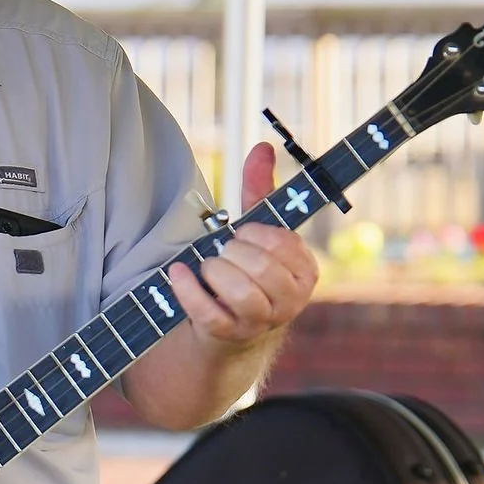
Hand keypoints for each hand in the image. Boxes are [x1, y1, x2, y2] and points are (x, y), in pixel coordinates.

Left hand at [160, 139, 317, 346]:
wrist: (233, 326)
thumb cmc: (248, 271)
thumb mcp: (258, 232)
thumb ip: (261, 191)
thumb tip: (262, 147)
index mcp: (305, 272)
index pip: (283, 245)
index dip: (256, 234)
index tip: (243, 233)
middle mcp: (290, 302)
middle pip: (261, 268)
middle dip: (233, 252)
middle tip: (223, 250)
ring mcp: (261, 323)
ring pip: (241, 293)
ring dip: (215, 270)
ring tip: (208, 265)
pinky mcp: (229, 336)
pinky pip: (209, 312)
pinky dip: (188, 289)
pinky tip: (178, 272)